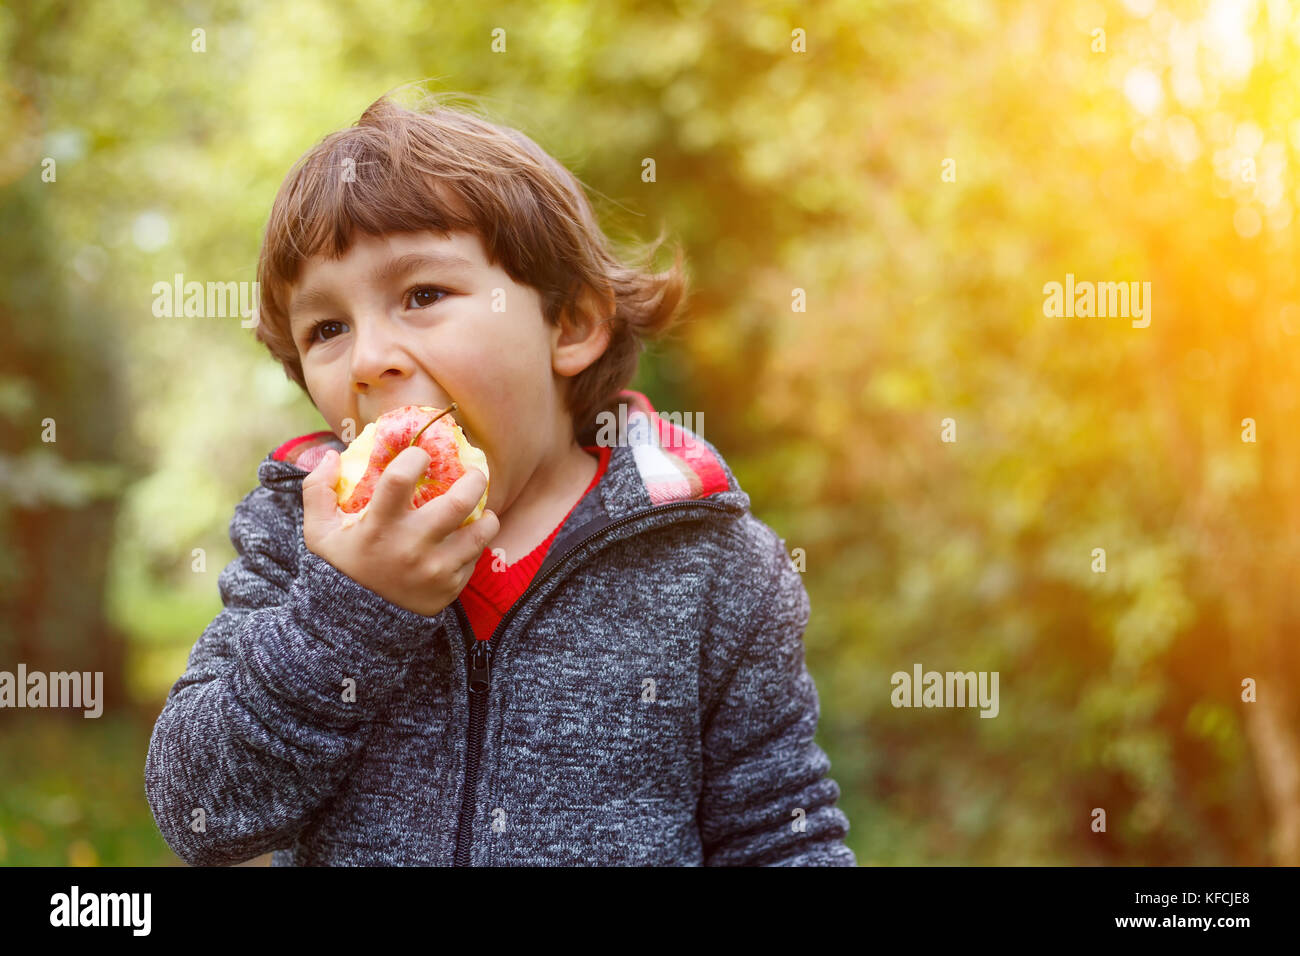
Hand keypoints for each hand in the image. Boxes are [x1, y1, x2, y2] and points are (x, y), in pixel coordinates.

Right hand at [301, 447, 499, 616]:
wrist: (353, 628)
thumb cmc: (340, 569)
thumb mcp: (318, 533)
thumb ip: (317, 491)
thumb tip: (330, 455)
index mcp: (378, 526)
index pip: (400, 479)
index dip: (415, 457)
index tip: (421, 455)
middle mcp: (410, 546)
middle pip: (458, 502)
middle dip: (474, 480)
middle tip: (475, 473)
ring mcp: (434, 569)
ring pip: (479, 532)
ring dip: (486, 514)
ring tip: (480, 507)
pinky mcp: (450, 587)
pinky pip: (475, 557)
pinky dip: (475, 544)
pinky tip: (467, 536)